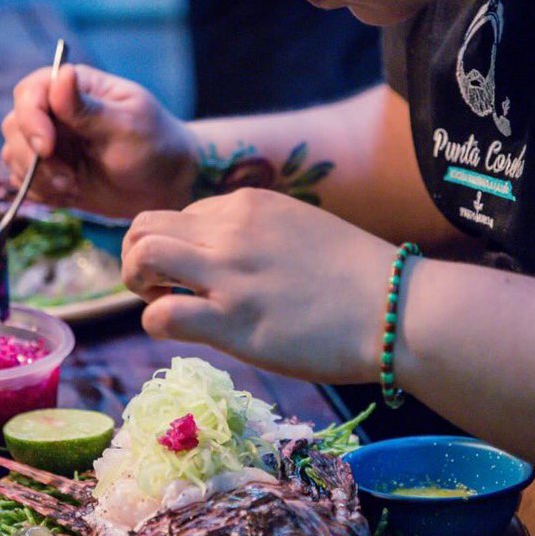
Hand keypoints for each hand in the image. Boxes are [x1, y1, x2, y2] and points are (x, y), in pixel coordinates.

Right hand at [1, 63, 197, 217]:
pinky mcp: (49, 171)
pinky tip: (69, 194)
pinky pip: (24, 181)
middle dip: (32, 156)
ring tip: (72, 186)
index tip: (48, 148)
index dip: (31, 119)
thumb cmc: (154, 145)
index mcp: (74, 87)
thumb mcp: (127, 125)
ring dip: (37, 177)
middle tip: (68, 178)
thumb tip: (63, 76)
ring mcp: (50, 142)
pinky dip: (40, 192)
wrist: (165, 185)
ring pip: (14, 154)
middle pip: (15, 125)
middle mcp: (55, 111)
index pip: (30, 93)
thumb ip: (88, 108)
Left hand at [121, 188, 397, 383]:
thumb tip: (224, 255)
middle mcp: (230, 230)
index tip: (192, 274)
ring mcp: (228, 274)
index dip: (177, 246)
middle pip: (144, 225)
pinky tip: (179, 331)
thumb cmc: (361, 279)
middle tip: (158, 288)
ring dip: (137, 282)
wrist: (397, 310)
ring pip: (141, 256)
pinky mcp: (231, 322)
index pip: (181, 214)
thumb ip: (257, 235)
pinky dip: (155, 322)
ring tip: (160, 303)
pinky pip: (160, 314)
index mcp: (248, 204)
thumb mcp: (301, 230)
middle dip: (138, 257)